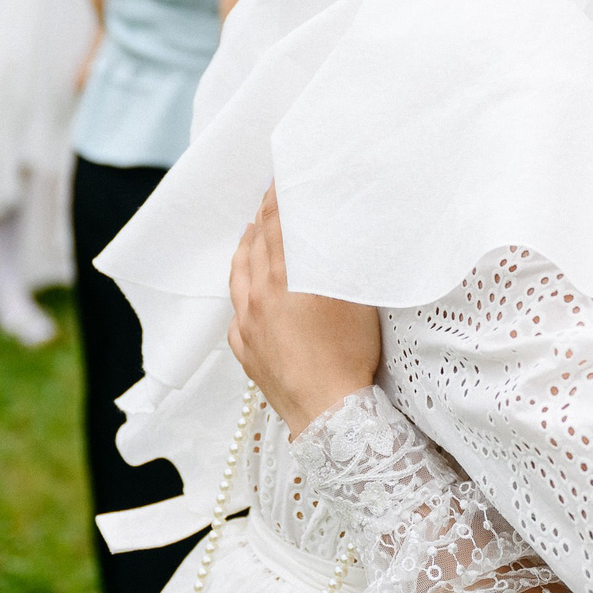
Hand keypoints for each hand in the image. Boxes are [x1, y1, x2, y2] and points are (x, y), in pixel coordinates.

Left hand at [227, 187, 382, 435]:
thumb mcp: (356, 299)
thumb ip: (340, 264)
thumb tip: (334, 238)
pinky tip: (247, 285)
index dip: (277, 198)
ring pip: (240, 273)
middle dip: (263, 216)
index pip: (276, 224)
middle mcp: (260, 295)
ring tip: (252, 230)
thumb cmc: (350, 356)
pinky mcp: (245, 349)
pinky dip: (241, 287)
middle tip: (270, 197)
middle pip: (256, 243)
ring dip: (246, 246)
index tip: (280, 179)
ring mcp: (248, 324)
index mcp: (286, 278)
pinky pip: (236, 309)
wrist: (331, 414)